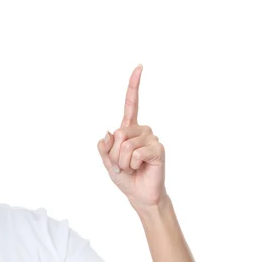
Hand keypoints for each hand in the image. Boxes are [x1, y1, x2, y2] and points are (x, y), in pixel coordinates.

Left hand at [97, 65, 166, 209]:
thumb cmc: (125, 177)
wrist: (139, 194)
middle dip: (114, 154)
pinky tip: (140, 168)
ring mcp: (151, 138)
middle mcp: (141, 130)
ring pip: (125, 145)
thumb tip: (107, 133)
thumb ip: (103, 148)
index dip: (134, 85)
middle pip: (118, 134)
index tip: (139, 66)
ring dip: (122, 161)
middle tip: (122, 165)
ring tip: (131, 167)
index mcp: (129, 129)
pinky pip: (136, 153)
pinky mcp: (158, 149)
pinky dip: (132, 164)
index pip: (131, 104)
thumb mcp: (107, 163)